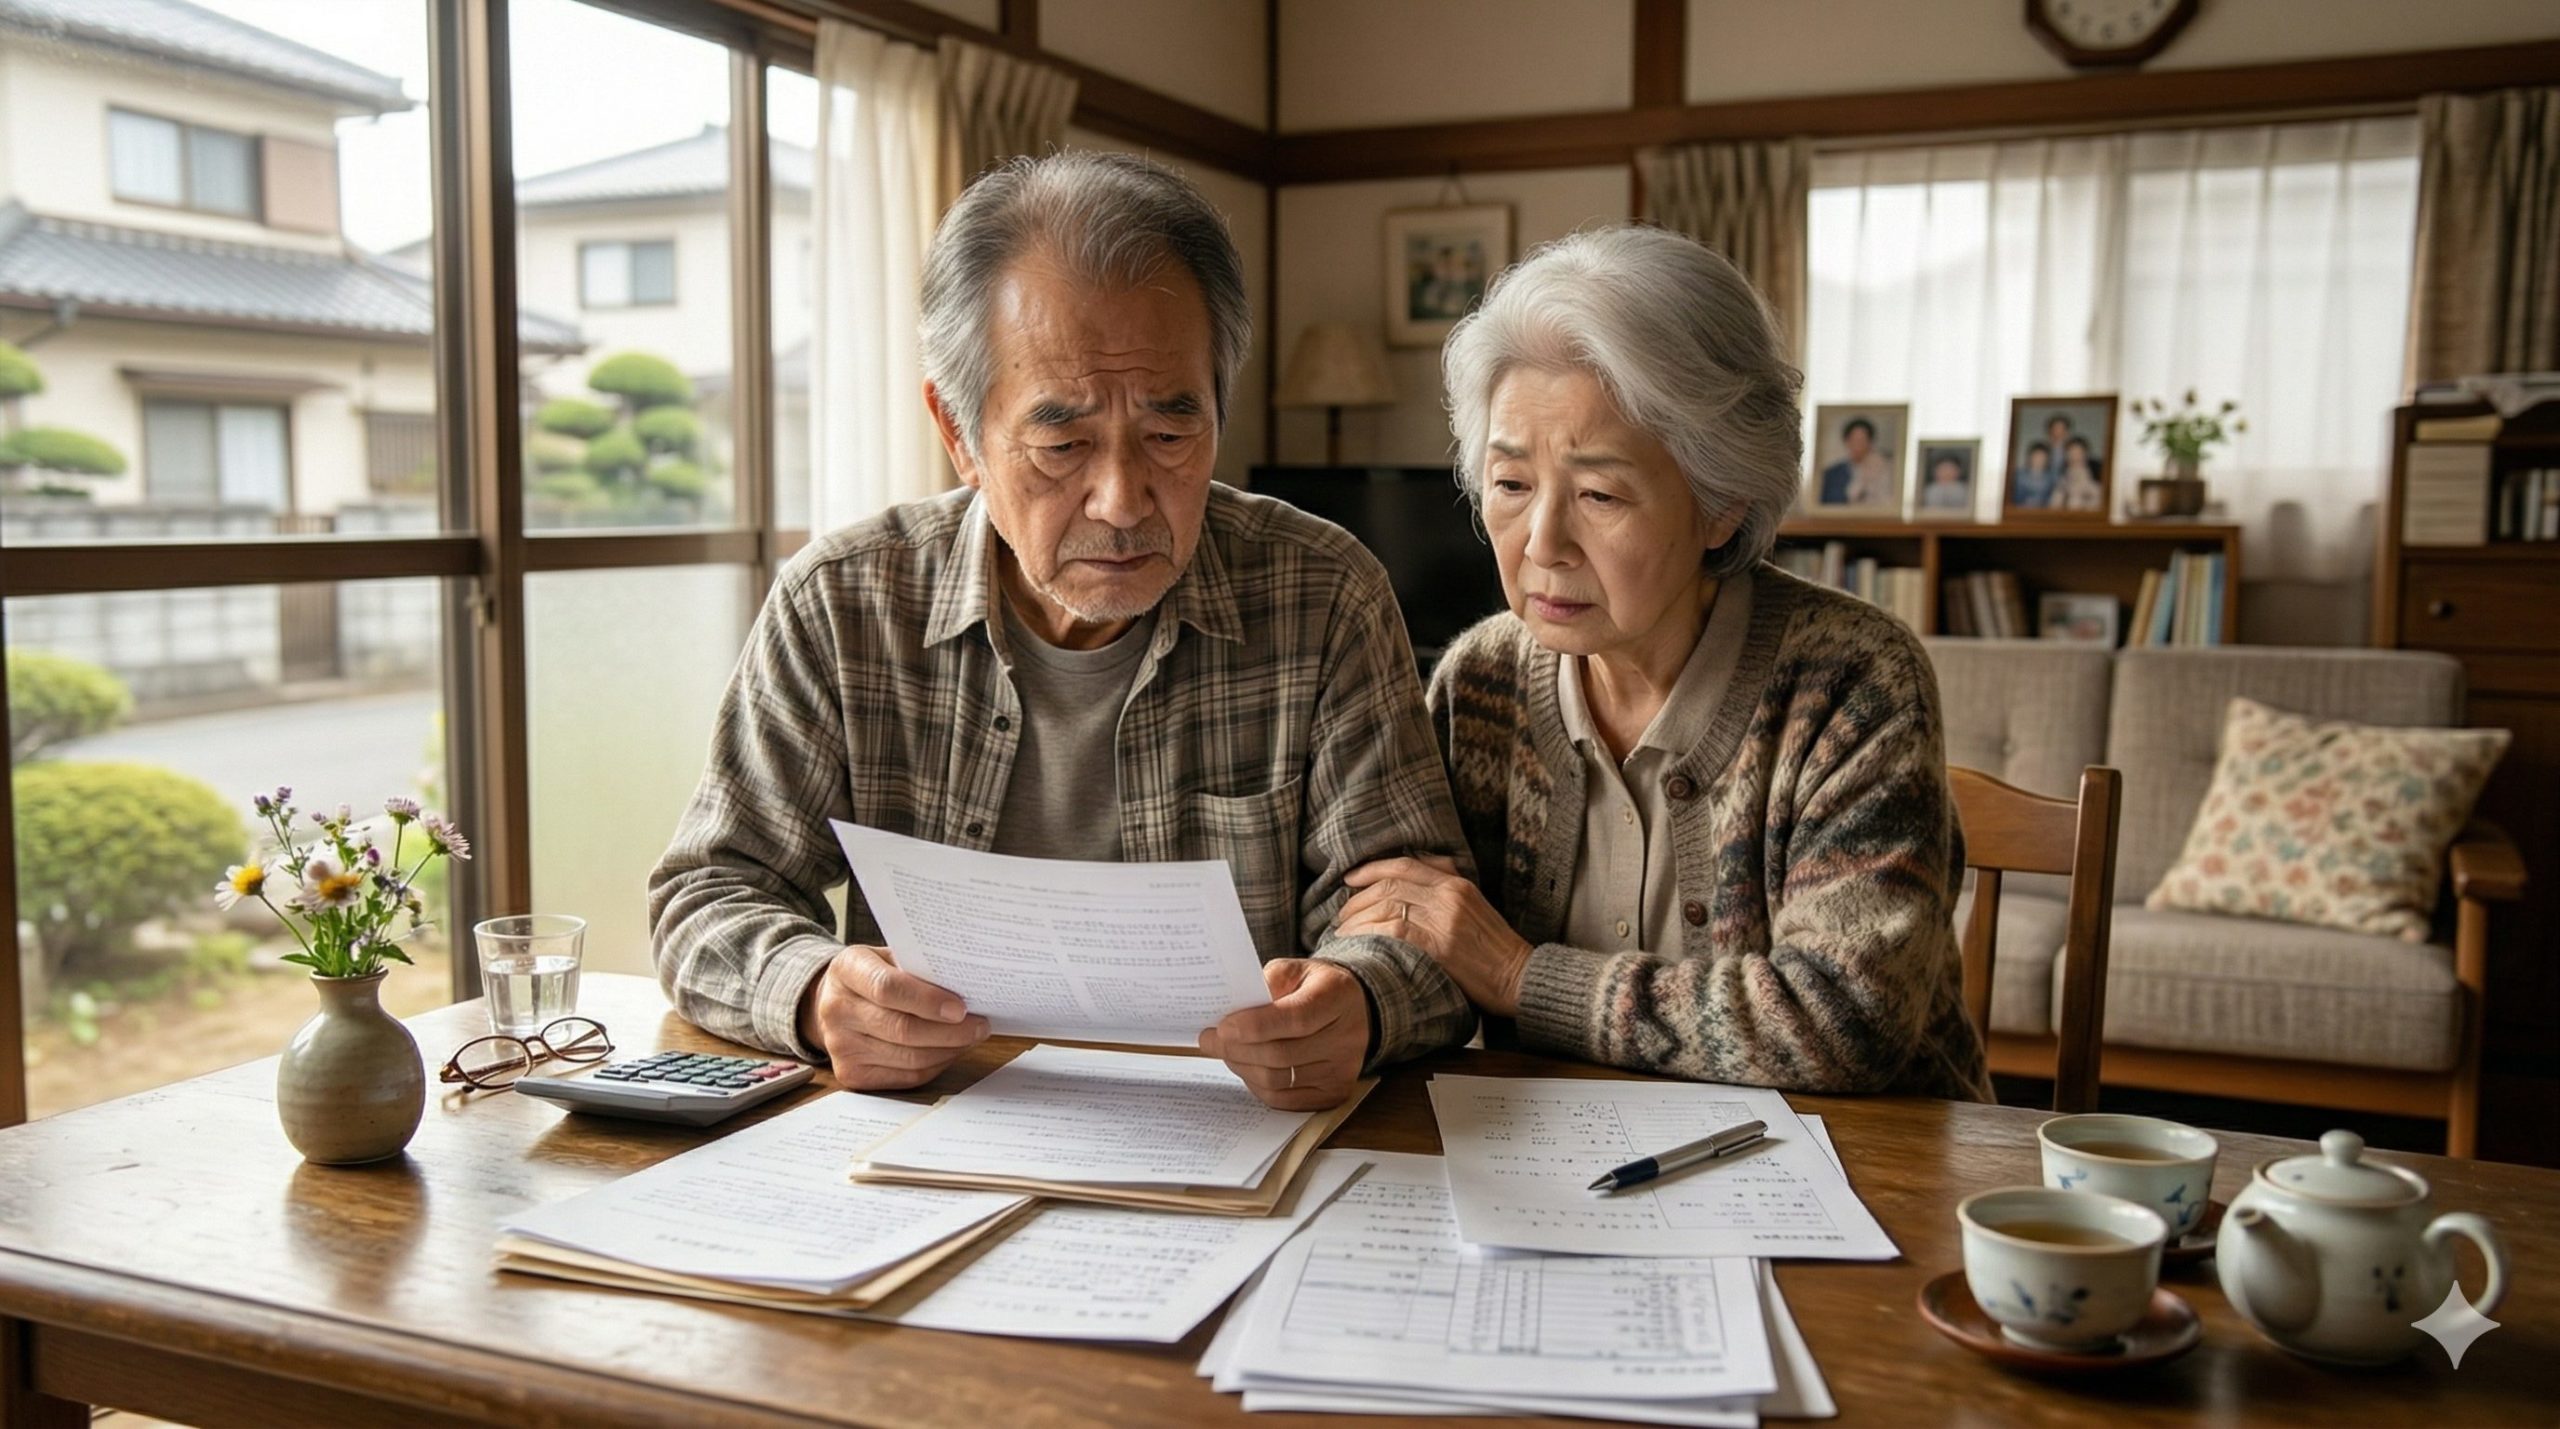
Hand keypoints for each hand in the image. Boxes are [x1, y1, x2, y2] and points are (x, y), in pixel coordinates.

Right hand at [797, 944, 989, 1090]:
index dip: (927, 1001)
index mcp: (846, 970)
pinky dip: (936, 1064)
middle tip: (979, 1026)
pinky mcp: (851, 1075)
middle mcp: (837, 1010)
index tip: (961, 1008)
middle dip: (949, 1031)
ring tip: (971, 1037)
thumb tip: (968, 985)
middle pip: (901, 1029)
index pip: (887, 988)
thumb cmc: (874, 975)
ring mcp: (840, 1046)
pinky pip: (906, 1076)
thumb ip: (919, 967)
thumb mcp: (888, 956)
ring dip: (948, 1049)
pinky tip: (950, 1050)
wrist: (835, 1000)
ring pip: (908, 1058)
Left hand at [1198, 959, 1370, 1110]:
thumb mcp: (1294, 970)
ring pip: (1278, 1081)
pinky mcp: (1334, 1094)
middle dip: (1236, 1049)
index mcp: (1337, 997)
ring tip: (1225, 1051)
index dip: (1255, 1026)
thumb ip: (1267, 983)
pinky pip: (1284, 1099)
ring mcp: (1342, 1070)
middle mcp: (1347, 1038)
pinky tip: (1246, 1067)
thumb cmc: (1314, 987)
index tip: (1222, 1026)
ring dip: (1242, 1067)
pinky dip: (1256, 1085)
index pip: (1296, 1019)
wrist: (1353, 1009)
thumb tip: (1232, 1010)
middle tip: (1209, 1040)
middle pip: (1282, 1055)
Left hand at [1339, 855, 1533, 1017]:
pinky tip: (1357, 945)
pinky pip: (1392, 932)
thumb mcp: (1475, 907)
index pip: (1405, 864)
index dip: (1371, 869)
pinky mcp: (1439, 946)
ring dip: (1357, 920)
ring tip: (1342, 933)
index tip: (1349, 879)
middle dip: (1357, 899)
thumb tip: (1408, 883)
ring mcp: (1444, 920)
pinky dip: (1369, 936)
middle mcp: (1448, 895)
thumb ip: (1445, 891)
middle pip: (1389, 886)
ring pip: (1386, 907)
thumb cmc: (1495, 949)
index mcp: (1457, 884)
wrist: (1520, 977)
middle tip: (1341, 915)